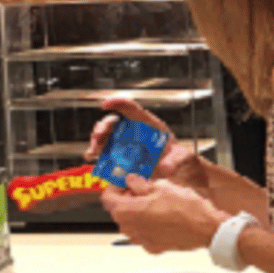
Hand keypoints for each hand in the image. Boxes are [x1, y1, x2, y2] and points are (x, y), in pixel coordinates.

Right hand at [84, 94, 208, 196]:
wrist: (174, 170)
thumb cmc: (177, 157)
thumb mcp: (182, 157)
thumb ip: (176, 160)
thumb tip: (165, 166)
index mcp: (147, 124)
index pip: (131, 108)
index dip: (117, 103)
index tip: (106, 104)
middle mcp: (133, 131)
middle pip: (113, 122)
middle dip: (103, 126)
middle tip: (99, 135)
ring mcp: (125, 143)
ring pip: (105, 135)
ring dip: (96, 140)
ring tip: (94, 150)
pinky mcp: (120, 155)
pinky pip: (104, 151)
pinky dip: (95, 152)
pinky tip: (92, 156)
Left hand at [101, 174, 226, 253]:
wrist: (205, 228)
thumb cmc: (186, 209)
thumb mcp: (160, 187)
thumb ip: (140, 185)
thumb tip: (132, 181)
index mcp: (126, 211)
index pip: (107, 198)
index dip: (115, 187)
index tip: (123, 182)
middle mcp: (129, 229)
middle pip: (119, 211)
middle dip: (127, 198)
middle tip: (141, 189)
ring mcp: (140, 240)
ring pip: (131, 223)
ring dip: (137, 212)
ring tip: (155, 202)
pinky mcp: (152, 247)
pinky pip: (143, 233)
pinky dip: (148, 225)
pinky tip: (161, 217)